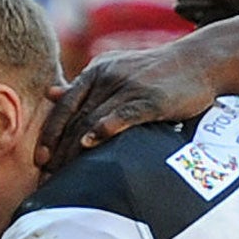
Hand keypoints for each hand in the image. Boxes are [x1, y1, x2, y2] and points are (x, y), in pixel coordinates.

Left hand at [36, 44, 220, 175]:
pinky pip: (122, 115)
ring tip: (65, 173)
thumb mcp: (116, 69)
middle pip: (76, 118)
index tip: (39, 159)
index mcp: (96, 71)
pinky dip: (104, 129)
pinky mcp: (150, 98)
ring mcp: (128, 87)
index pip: (65, 106)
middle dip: (60, 149)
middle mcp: (107, 77)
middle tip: (49, 176)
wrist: (198, 61)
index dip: (50, 134)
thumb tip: (50, 93)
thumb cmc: (158, 72)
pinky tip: (90, 145)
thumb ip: (84, 84)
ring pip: (93, 120)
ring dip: (75, 149)